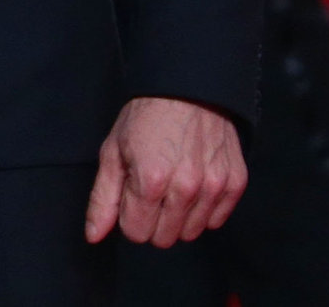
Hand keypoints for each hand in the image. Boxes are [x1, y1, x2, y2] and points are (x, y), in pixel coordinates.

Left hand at [86, 96, 245, 247]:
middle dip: (152, 221)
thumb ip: (102, 199)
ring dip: (178, 217)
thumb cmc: (144, 118)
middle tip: (150, 192)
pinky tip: (193, 186)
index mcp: (151, 180)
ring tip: (171, 186)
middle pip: (164, 238)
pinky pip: (216, 221)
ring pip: (191, 233)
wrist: (186, 88)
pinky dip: (203, 211)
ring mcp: (214, 186)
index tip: (130, 196)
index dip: (128, 217)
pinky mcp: (235, 183)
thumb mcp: (112, 152)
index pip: (136, 233)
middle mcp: (186, 188)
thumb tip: (93, 236)